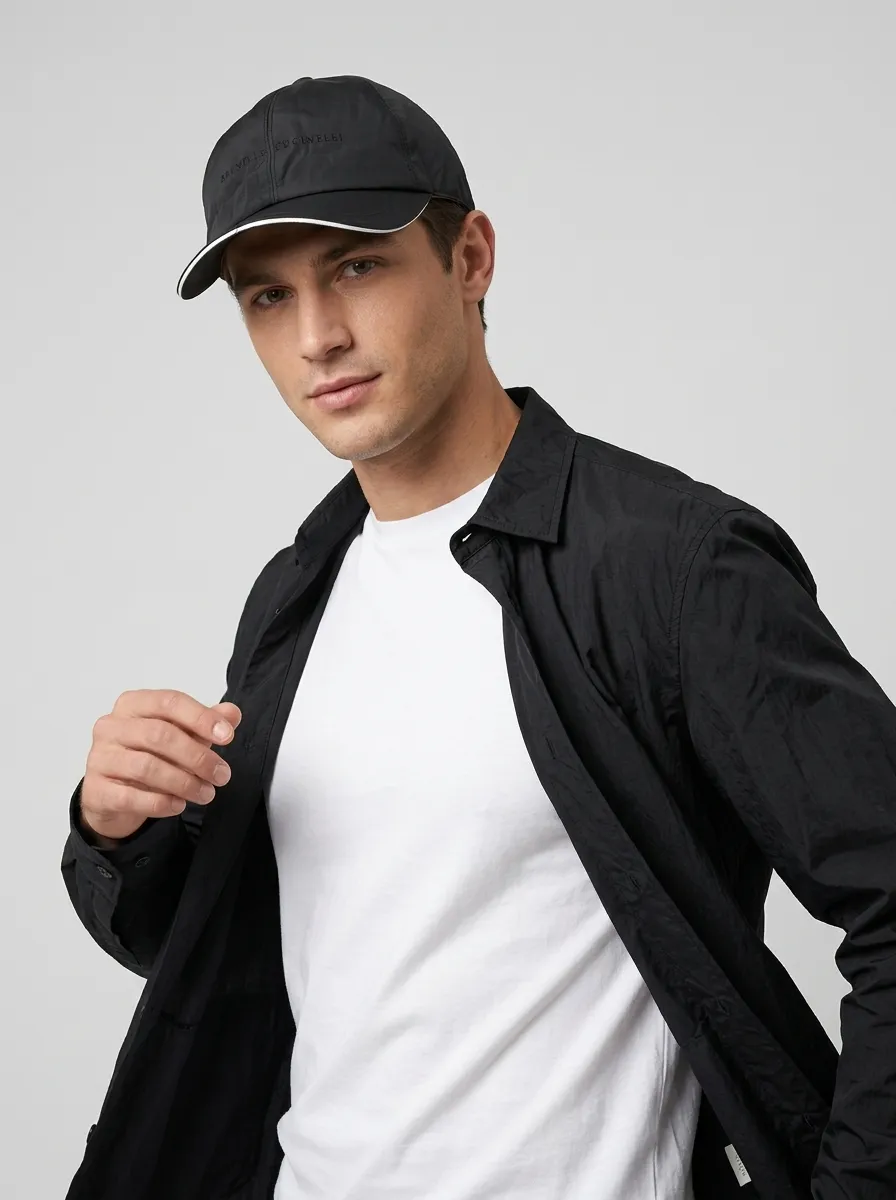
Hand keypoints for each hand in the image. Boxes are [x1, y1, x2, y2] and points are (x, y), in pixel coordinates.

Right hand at [79, 689, 241, 842]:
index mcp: (133, 704)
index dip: (201, 718)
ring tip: (207, 793)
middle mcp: (111, 726)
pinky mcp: (96, 790)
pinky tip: (179, 805)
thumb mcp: (180, 735)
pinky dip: (161, 802)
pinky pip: (131, 797)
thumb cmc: (148, 755)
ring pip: (147, 767)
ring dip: (184, 782)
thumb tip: (232, 713)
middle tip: (222, 775)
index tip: (227, 736)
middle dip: (197, 756)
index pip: (169, 702)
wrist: (111, 795)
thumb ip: (204, 723)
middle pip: (159, 735)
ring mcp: (99, 758)